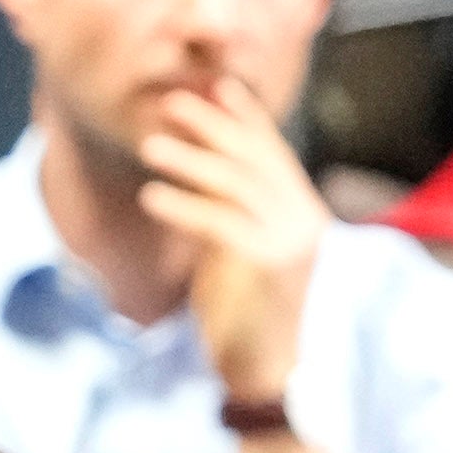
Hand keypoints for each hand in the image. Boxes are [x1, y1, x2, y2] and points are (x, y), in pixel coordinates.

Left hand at [137, 77, 324, 410]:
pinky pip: (222, 226)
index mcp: (301, 209)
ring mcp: (293, 242)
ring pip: (237, 185)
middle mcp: (305, 218)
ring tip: (147, 147)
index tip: (215, 83)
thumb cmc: (244, 309)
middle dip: (212, 125)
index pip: (272, 150)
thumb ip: (231, 207)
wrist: (264, 369)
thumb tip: (200, 161)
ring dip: (189, 161)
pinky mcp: (272, 268)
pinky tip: (151, 197)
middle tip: (170, 101)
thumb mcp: (239, 247)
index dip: (245, 115)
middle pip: (255, 157)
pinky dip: (185, 207)